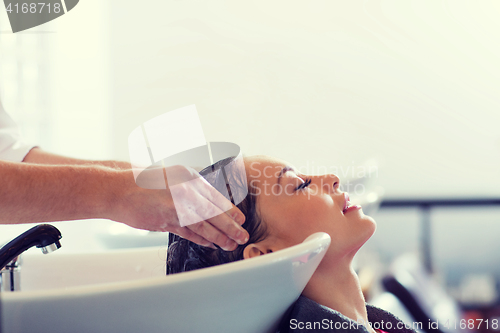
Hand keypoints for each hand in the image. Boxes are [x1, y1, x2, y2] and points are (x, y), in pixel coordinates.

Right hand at [110, 166, 248, 250]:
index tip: (241, 219)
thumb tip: (209, 199)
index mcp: (188, 176)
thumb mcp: (172, 176)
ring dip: (218, 236)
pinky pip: (188, 232)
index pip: (215, 196)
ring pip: (202, 224)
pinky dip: (201, 239)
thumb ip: (190, 186)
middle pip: (213, 211)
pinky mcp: (164, 221)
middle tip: (243, 235)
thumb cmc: (144, 182)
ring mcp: (174, 206)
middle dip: (230, 226)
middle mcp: (184, 190)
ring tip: (230, 244)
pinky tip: (211, 244)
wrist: (118, 189)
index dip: (229, 210)